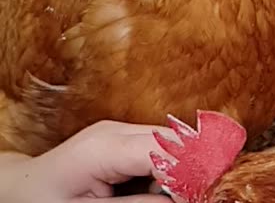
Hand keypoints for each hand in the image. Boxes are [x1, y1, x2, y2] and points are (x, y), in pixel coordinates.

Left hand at [0, 121, 174, 202]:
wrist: (22, 187)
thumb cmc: (45, 200)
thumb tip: (178, 198)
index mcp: (104, 146)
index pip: (163, 148)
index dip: (189, 169)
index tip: (201, 193)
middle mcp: (116, 130)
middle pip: (172, 140)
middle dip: (188, 167)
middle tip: (191, 195)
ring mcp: (120, 132)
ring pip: (169, 144)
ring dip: (176, 171)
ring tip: (165, 196)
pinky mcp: (123, 139)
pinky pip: (157, 150)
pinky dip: (165, 170)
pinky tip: (153, 189)